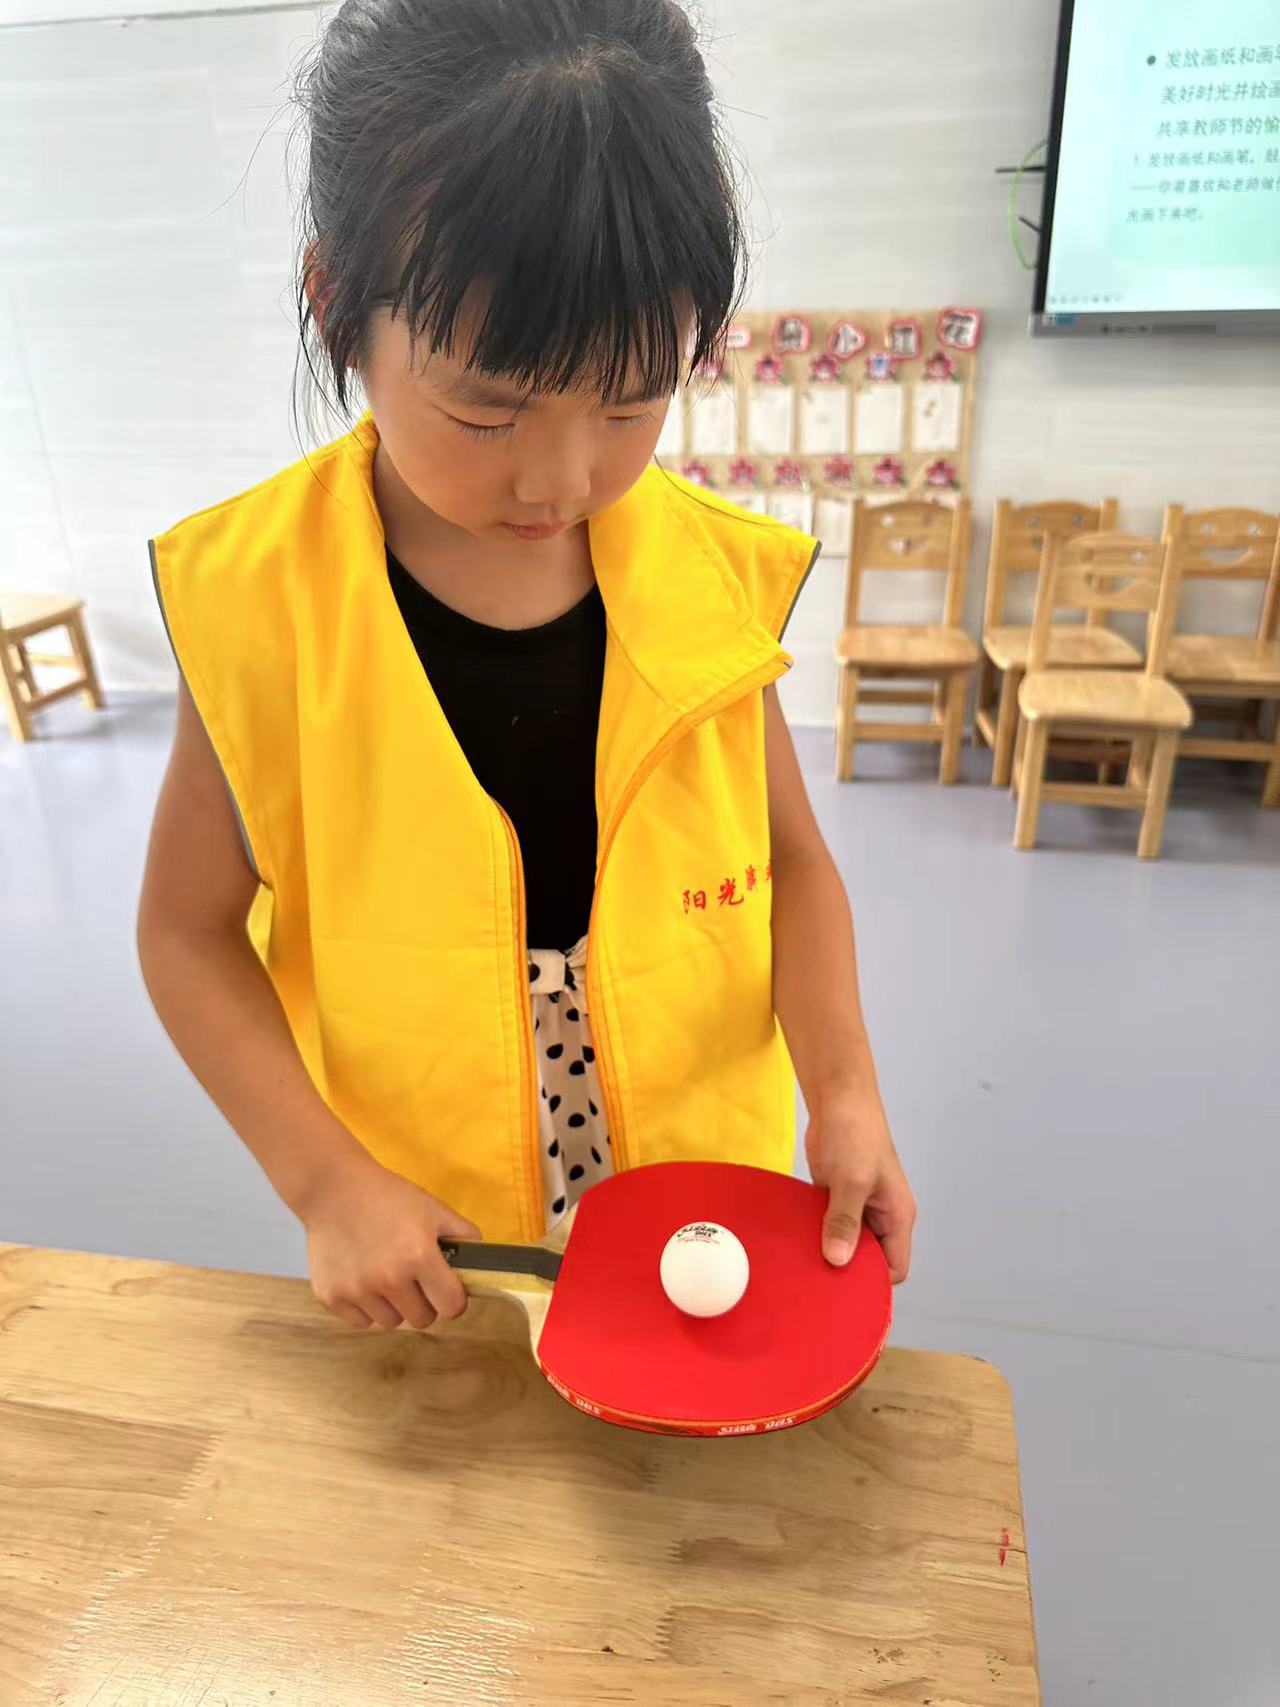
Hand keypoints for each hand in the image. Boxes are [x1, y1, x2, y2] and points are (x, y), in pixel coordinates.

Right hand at [300, 1151, 480, 1329]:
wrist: (334, 1188)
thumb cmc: (388, 1197)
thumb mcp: (433, 1209)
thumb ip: (464, 1236)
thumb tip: (483, 1263)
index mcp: (418, 1256)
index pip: (450, 1307)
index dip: (452, 1298)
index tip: (445, 1288)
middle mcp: (388, 1278)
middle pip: (422, 1319)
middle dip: (424, 1302)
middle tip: (413, 1278)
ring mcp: (357, 1290)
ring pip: (391, 1322)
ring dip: (394, 1305)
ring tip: (385, 1274)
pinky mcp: (331, 1296)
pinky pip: (362, 1322)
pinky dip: (366, 1307)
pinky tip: (363, 1278)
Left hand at [805, 1085, 915, 1283]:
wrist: (838, 1098)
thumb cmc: (856, 1134)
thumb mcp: (851, 1181)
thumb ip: (845, 1221)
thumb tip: (838, 1260)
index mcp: (896, 1216)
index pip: (894, 1267)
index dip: (873, 1282)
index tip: (844, 1293)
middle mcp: (880, 1216)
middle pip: (868, 1259)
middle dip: (846, 1270)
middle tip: (816, 1285)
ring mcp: (857, 1206)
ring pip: (845, 1243)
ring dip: (827, 1251)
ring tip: (802, 1267)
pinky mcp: (835, 1196)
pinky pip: (827, 1225)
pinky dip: (815, 1233)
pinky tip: (795, 1242)